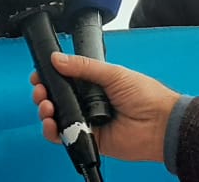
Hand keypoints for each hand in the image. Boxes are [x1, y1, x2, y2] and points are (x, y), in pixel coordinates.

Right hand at [31, 53, 179, 162]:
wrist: (160, 124)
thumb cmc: (145, 96)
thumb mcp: (113, 74)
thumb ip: (83, 67)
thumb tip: (57, 59)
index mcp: (94, 83)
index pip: (65, 79)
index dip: (50, 77)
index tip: (39, 74)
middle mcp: (88, 102)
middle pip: (57, 98)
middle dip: (43, 93)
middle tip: (41, 90)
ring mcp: (87, 121)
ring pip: (57, 117)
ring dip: (45, 111)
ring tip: (47, 106)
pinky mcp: (88, 139)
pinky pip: (64, 137)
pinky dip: (53, 132)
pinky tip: (51, 123)